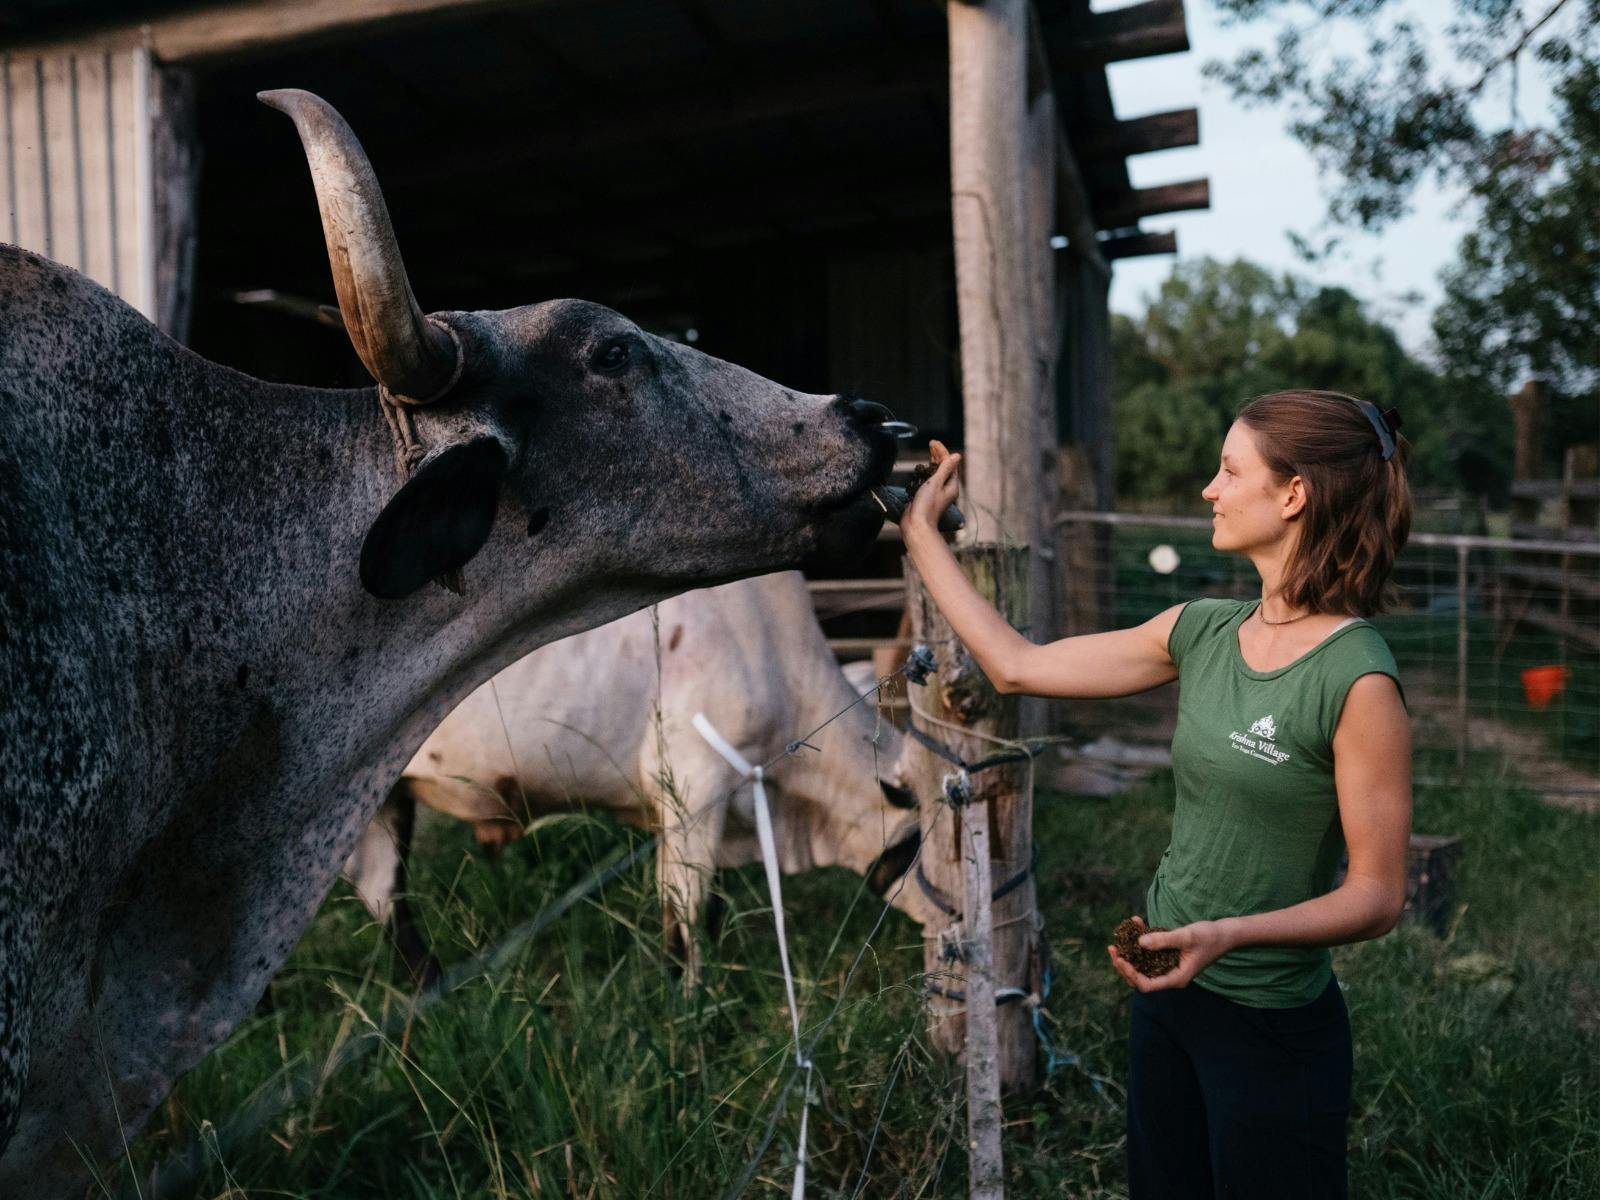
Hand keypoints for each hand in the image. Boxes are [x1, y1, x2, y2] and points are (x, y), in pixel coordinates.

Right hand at [904, 440, 961, 542]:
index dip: (942, 451)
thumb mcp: (935, 483)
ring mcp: (937, 492)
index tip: (932, 442)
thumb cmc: (926, 505)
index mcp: (952, 486)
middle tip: (931, 443)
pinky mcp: (927, 496)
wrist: (916, 524)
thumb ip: (945, 469)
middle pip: (945, 467)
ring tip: (928, 451)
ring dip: (933, 461)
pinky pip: (929, 479)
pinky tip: (922, 468)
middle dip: (938, 454)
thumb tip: (956, 456)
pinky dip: (926, 471)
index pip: (950, 463)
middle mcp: (946, 489)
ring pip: (937, 472)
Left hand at [1105, 916, 1234, 992]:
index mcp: (1176, 978)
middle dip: (1125, 964)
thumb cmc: (1210, 937)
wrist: (1225, 933)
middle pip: (1141, 977)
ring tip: (1119, 937)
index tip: (1120, 958)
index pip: (1147, 985)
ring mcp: (1169, 965)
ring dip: (1130, 951)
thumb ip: (1164, 940)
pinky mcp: (1169, 955)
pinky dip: (1143, 938)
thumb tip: (1140, 942)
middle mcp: (1170, 975)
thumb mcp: (1186, 937)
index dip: (1130, 974)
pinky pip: (1151, 950)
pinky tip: (1136, 921)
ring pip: (1143, 964)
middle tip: (1112, 949)